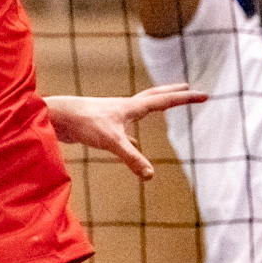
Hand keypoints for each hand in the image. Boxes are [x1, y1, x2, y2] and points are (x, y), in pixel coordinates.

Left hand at [45, 83, 205, 180]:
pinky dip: (134, 133)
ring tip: (163, 107)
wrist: (56, 116)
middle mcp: (123, 108)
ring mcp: (112, 115)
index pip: (165, 100)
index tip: (205, 94)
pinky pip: (125, 128)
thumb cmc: (83, 123)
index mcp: (131, 107)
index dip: (185, 99)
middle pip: (153, 96)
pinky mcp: (101, 124)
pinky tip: (133, 141)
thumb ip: (132, 158)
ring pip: (139, 108)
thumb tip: (150, 175)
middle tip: (187, 86)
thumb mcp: (111, 142)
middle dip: (172, 93)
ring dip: (154, 106)